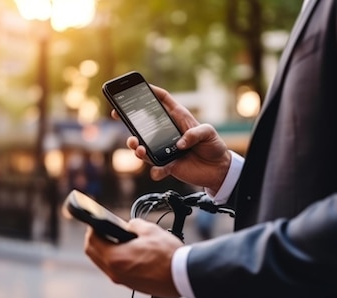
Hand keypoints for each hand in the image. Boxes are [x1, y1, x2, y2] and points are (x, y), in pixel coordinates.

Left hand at [84, 218, 183, 297]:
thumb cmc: (168, 255)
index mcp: (115, 258)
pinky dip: (115, 260)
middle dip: (95, 239)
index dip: (92, 228)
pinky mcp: (131, 285)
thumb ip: (133, 225)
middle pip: (93, 254)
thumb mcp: (149, 230)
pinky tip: (128, 252)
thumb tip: (128, 226)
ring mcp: (122, 281)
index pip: (91, 241)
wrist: (182, 275)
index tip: (96, 222)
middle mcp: (115, 272)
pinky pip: (115, 271)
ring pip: (103, 263)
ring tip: (117, 240)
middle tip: (103, 229)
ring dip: (105, 250)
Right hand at [115, 85, 230, 193]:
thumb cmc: (214, 146)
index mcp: (178, 118)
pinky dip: (156, 171)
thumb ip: (195, 134)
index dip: (151, 92)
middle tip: (118, 114)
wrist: (218, 169)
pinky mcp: (168, 165)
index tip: (138, 87)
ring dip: (137, 147)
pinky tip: (158, 172)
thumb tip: (179, 144)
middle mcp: (168, 132)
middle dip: (129, 118)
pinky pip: (156, 169)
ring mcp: (165, 149)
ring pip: (143, 146)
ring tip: (138, 147)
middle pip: (144, 123)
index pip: (162, 101)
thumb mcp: (209, 133)